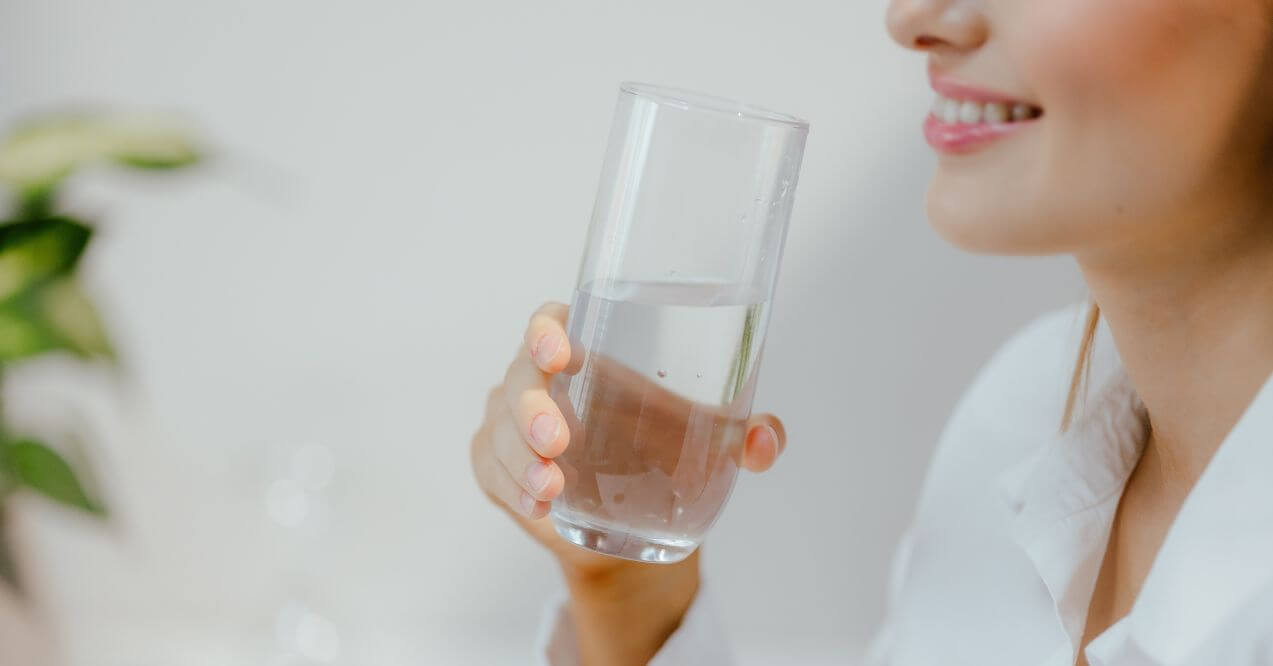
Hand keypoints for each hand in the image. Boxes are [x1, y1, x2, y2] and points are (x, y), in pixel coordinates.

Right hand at [470, 301, 787, 662]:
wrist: (637, 522)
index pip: (552, 322)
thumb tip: (764, 442)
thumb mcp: (714, 444)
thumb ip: (748, 436)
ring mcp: (512, 423)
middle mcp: (542, 380)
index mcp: (587, 350)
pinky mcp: (497, 466)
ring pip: (498, 428)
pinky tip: (536, 506)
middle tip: (557, 439)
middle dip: (530, 407)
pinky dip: (509, 486)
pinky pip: (489, 469)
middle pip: (519, 375)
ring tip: (550, 489)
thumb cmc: (666, 453)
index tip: (563, 352)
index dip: (547, 330)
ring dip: (519, 458)